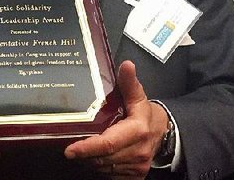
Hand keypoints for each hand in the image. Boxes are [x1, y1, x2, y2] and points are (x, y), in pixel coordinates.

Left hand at [64, 61, 167, 177]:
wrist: (163, 133)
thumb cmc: (145, 114)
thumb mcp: (137, 96)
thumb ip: (129, 82)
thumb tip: (126, 65)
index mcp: (137, 131)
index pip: (108, 143)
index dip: (87, 147)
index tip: (70, 150)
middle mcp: (138, 152)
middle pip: (102, 158)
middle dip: (85, 153)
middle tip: (72, 145)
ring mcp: (136, 167)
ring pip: (104, 168)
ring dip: (91, 160)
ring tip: (84, 148)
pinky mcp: (134, 176)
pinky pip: (110, 175)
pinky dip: (100, 167)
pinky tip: (96, 157)